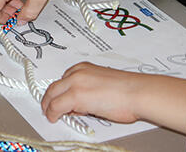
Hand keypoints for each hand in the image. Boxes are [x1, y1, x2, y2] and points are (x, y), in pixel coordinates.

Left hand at [41, 62, 185, 132]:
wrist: (138, 92)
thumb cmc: (128, 91)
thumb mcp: (103, 85)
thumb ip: (89, 92)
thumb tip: (81, 105)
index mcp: (84, 68)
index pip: (64, 80)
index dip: (60, 93)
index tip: (59, 100)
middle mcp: (77, 73)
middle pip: (54, 87)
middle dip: (49, 99)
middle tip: (47, 108)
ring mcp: (75, 83)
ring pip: (52, 95)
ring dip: (49, 106)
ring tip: (50, 115)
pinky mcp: (75, 96)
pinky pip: (56, 106)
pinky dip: (52, 113)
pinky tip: (53, 118)